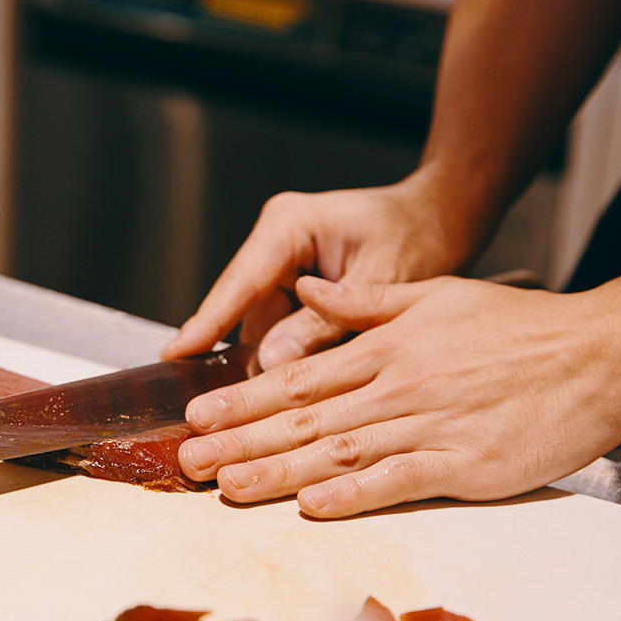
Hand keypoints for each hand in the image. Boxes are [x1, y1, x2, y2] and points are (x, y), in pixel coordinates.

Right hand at [160, 179, 472, 369]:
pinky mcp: (295, 283)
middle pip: (239, 304)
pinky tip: (276, 390)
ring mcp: (283, 262)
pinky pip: (277, 323)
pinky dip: (282, 352)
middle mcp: (277, 240)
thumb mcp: (380, 282)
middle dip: (225, 348)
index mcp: (289, 226)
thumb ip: (326, 323)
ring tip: (239, 405)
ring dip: (257, 356)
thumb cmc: (422, 234)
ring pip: (256, 319)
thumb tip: (271, 364)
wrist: (445, 215)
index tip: (175, 354)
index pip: (239, 282)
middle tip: (206, 399)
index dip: (206, 322)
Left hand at [177, 275, 620, 518]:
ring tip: (226, 486)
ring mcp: (428, 425)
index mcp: (386, 348)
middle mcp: (396, 386)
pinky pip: (398, 479)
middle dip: (239, 440)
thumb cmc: (520, 326)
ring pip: (337, 450)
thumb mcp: (436, 295)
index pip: (298, 378)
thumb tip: (307, 293)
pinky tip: (312, 504)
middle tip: (188, 459)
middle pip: (302, 418)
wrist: (598, 352)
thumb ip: (364, 304)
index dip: (243, 399)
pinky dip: (354, 492)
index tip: (198, 415)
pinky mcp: (464, 463)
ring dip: (277, 470)